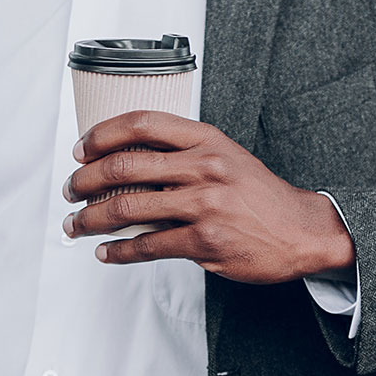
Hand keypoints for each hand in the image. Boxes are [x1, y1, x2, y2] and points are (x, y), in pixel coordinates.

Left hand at [66, 112, 354, 284]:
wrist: (302, 230)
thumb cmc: (259, 195)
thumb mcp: (226, 156)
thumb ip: (184, 154)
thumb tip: (129, 163)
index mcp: (206, 139)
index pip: (140, 123)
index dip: (101, 134)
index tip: (81, 149)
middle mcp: (203, 166)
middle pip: (124, 165)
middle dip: (85, 180)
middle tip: (72, 191)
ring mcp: (204, 205)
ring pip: (127, 208)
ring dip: (92, 219)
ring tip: (78, 224)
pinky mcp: (205, 242)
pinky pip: (148, 246)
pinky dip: (119, 251)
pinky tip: (107, 252)